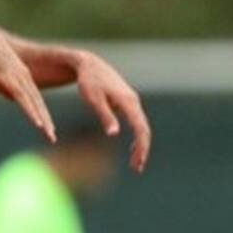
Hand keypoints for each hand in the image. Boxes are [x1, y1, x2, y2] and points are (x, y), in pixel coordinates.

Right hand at [0, 21, 56, 143]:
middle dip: (46, 121)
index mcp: (22, 75)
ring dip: (42, 121)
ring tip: (49, 136)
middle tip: (52, 138)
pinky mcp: (12, 80)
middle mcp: (24, 78)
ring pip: (34, 104)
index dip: (40, 113)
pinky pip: (25, 101)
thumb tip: (12, 98)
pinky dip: (32, 113)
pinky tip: (38, 124)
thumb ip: (6, 85)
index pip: (34, 98)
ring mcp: (19, 79)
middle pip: (38, 103)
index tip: (46, 127)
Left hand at [74, 52, 150, 172]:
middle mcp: (133, 101)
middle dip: (142, 150)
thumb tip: (114, 134)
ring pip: (141, 126)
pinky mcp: (127, 102)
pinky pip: (136, 122)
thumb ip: (104, 115)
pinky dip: (136, 136)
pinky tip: (132, 147)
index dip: (141, 147)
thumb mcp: (92, 98)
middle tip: (136, 169)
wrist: (88, 63)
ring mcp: (132, 101)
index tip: (136, 164)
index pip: (140, 129)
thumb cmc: (88, 81)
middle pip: (144, 129)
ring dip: (140, 145)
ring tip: (135, 163)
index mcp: (127, 102)